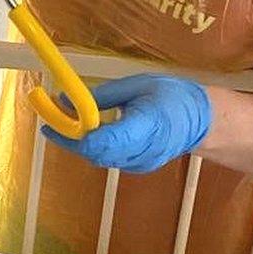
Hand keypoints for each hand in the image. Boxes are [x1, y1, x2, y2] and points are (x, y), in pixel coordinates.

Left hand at [41, 75, 211, 172]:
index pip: (104, 141)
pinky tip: (85, 130)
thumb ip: (102, 97)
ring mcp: (139, 163)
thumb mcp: (137, 86)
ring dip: (77, 141)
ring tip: (61, 120)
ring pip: (98, 157)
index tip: (51, 122)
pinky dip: (92, 145)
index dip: (74, 135)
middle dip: (68, 137)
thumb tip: (66, 101)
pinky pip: (107, 158)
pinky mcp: (136, 167)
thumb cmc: (172, 97)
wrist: (203, 122)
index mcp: (147, 126)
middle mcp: (142, 151)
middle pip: (95, 152)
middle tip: (49, 117)